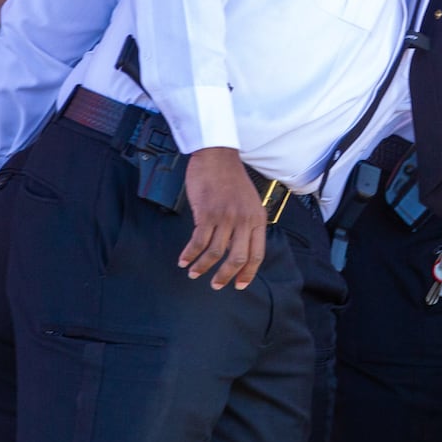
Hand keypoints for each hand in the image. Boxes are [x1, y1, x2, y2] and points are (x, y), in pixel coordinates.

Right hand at [180, 147, 266, 289]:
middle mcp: (244, 220)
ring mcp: (226, 217)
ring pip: (215, 252)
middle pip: (237, 258)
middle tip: (215, 285)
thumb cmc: (231, 179)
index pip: (257, 253)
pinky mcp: (207, 213)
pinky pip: (198, 241)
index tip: (240, 285)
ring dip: (203, 266)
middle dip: (225, 276)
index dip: (248, 273)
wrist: (217, 157)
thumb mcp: (249, 202)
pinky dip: (190, 254)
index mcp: (257, 218)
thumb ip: (246, 224)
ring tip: (194, 272)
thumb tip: (237, 249)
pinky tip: (184, 260)